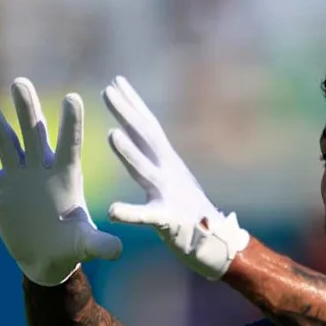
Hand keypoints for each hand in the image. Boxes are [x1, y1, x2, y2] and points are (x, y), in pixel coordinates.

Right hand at [0, 78, 121, 285]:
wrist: (47, 258)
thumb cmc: (71, 247)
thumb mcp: (85, 245)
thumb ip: (99, 244)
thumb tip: (118, 250)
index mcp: (66, 176)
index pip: (70, 144)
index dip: (71, 123)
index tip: (73, 97)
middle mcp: (42, 168)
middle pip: (34, 132)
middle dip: (27, 109)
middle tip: (20, 82)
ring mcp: (19, 176)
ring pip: (5, 142)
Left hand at [102, 76, 248, 279]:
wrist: (217, 245)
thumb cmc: (189, 212)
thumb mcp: (171, 178)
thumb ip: (154, 158)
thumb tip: (139, 135)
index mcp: (167, 163)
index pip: (148, 128)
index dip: (133, 104)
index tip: (116, 81)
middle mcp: (169, 173)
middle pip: (147, 139)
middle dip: (128, 114)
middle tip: (108, 90)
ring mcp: (170, 196)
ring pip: (146, 172)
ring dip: (130, 154)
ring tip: (111, 135)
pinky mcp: (169, 222)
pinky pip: (148, 218)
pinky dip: (131, 213)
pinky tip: (112, 211)